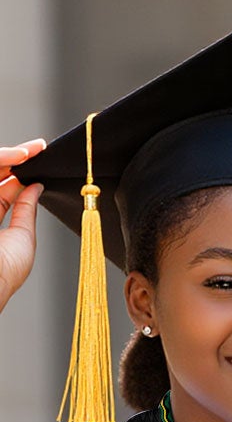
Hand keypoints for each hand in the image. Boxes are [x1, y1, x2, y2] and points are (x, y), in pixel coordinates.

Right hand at [0, 141, 45, 314]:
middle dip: (14, 158)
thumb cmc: (4, 273)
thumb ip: (26, 210)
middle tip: (37, 148)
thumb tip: (36, 187)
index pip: (1, 189)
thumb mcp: (22, 238)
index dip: (18, 172)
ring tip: (28, 152)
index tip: (38, 158)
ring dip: (6, 157)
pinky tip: (15, 158)